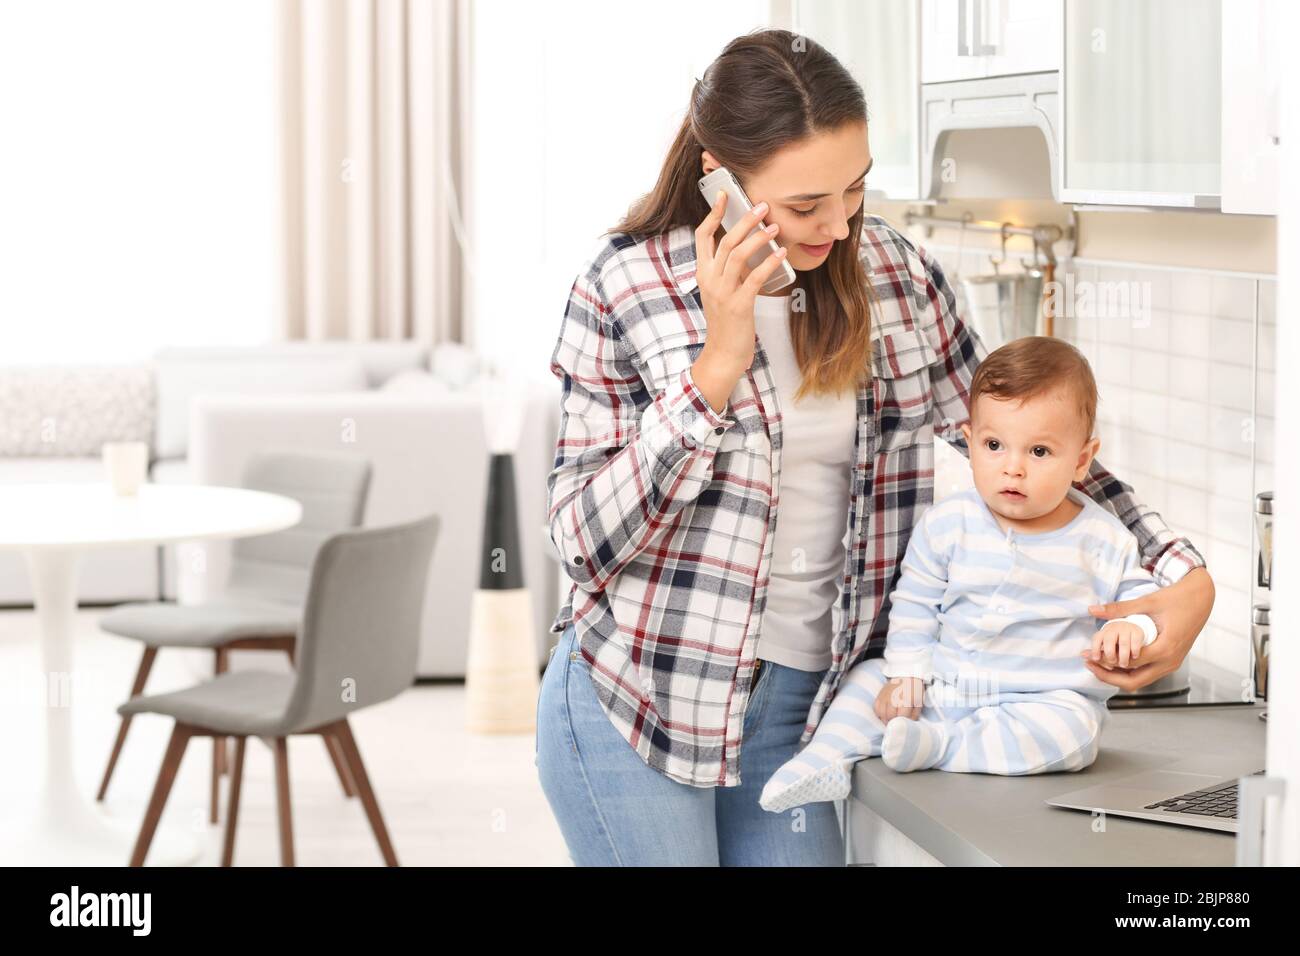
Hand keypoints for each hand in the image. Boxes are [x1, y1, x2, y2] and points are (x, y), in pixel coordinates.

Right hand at [694, 189, 788, 374]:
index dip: (712, 214)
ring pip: (737, 255)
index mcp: (703, 274)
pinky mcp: (738, 305)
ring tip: (775, 227)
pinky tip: (780, 253)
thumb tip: (748, 249)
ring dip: (758, 238)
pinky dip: (768, 262)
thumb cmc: (727, 323)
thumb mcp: (721, 292)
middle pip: (724, 241)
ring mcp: (722, 292)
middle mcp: (709, 280)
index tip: (725, 195)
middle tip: (763, 206)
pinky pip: (754, 278)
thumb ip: (729, 272)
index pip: (702, 237)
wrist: (723, 354)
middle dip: (744, 220)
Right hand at [874, 677, 924, 722]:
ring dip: (886, 719)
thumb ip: (914, 714)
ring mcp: (886, 696)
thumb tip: (908, 723)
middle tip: (897, 723)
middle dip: (894, 722)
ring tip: (891, 720)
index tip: (905, 723)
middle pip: (890, 716)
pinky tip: (885, 714)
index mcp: (906, 699)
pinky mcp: (880, 694)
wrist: (907, 675)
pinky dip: (880, 713)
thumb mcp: (919, 702)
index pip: (902, 717)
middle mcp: (894, 697)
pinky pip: (876, 708)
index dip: (904, 722)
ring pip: (882, 713)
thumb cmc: (915, 690)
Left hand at [1084, 567, 1214, 691]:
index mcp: (1166, 648)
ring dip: (1118, 675)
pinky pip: (1147, 673)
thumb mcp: (1147, 602)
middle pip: (1134, 682)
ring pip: (1141, 680)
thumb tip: (1092, 610)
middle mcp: (1170, 661)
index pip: (1130, 663)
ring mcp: (1172, 663)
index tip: (1087, 653)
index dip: (1105, 661)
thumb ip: (1119, 609)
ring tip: (1096, 662)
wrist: (1201, 598)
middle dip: (1108, 676)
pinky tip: (1113, 659)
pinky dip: (1129, 670)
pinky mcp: (1171, 661)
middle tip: (1088, 663)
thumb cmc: (1177, 598)